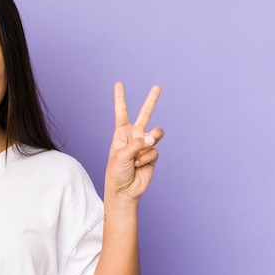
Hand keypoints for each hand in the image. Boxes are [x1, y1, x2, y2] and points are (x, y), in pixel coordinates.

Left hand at [105, 82, 163, 201]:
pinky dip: (146, 159)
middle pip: (145, 114)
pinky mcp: (153, 155)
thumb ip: (137, 143)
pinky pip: (154, 151)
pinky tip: (139, 165)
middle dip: (151, 100)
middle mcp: (134, 136)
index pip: (121, 112)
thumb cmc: (116, 172)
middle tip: (157, 87)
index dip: (120, 98)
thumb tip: (153, 138)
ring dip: (150, 141)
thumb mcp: (121, 155)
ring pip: (155, 134)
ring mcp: (145, 145)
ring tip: (143, 148)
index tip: (119, 83)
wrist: (124, 190)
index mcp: (121, 133)